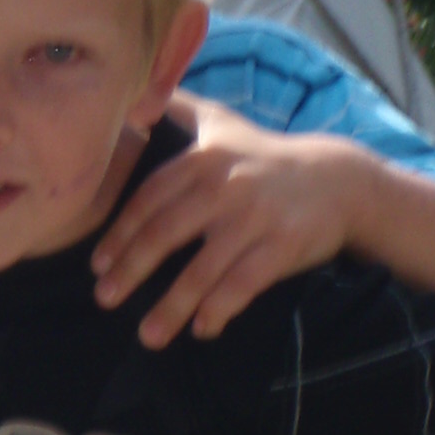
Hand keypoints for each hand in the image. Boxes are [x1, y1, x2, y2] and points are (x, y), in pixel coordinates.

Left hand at [91, 104, 361, 339]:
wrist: (338, 180)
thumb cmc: (264, 156)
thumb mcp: (221, 123)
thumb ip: (177, 109)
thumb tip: (131, 98)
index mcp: (204, 158)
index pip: (150, 198)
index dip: (121, 234)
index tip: (97, 265)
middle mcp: (226, 186)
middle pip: (167, 233)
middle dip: (132, 270)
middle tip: (105, 300)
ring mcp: (255, 218)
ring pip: (204, 269)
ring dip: (172, 307)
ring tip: (149, 336)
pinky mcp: (283, 246)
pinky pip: (244, 284)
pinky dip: (220, 309)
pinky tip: (202, 329)